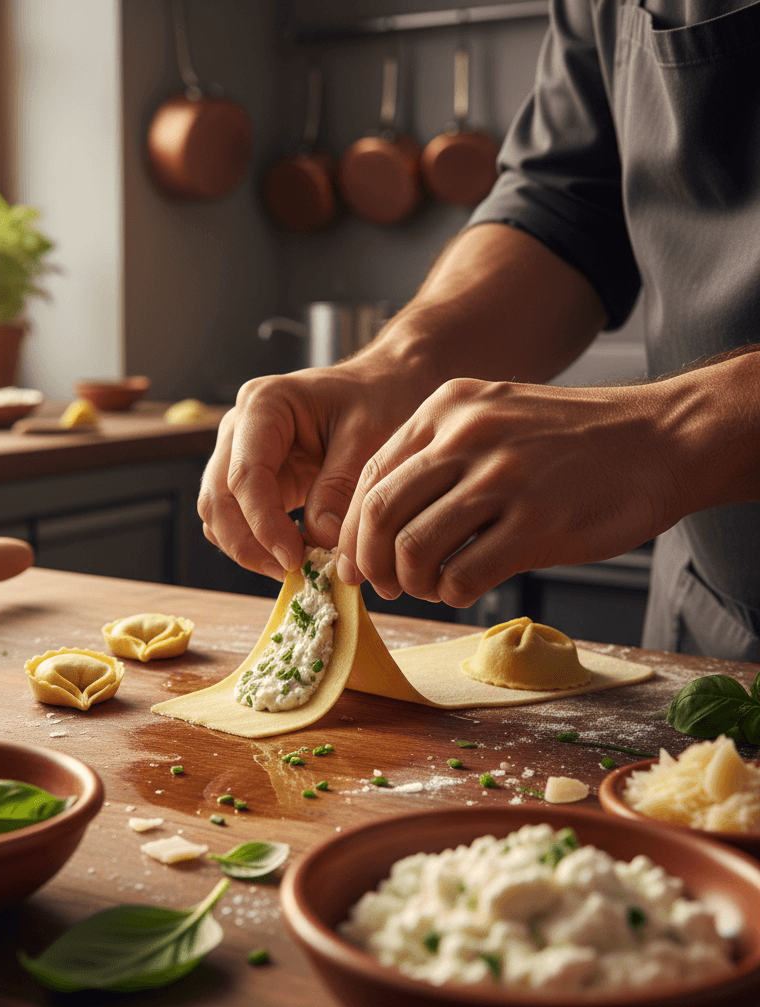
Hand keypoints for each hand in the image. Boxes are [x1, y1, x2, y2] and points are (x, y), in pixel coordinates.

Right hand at [198, 361, 420, 579]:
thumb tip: (321, 541)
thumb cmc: (380, 400)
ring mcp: (238, 453)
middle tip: (291, 572)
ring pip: (217, 513)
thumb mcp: (370, 437)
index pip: (245, 475)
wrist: (384, 388)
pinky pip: (235, 519)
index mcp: (264, 404)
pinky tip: (292, 556)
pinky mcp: (250, 477)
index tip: (294, 559)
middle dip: (248, 543)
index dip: (263, 525)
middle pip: (218, 498)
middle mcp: (239, 428)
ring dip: (247, 548)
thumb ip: (341, 488)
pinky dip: (254, 544)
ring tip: (294, 568)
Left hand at [336, 377, 683, 604]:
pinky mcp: (537, 522)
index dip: (352, 529)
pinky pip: (464, 573)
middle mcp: (467, 436)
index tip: (355, 561)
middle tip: (383, 585)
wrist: (661, 438)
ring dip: (410, 582)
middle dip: (369, 562)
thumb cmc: (571, 441)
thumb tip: (378, 524)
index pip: (371, 476)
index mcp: (447, 408)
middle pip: (379, 513)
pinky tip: (463, 589)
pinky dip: (451, 593)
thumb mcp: (493, 417)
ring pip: (413, 548)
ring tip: (428, 587)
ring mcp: (503, 478)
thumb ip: (437, 456)